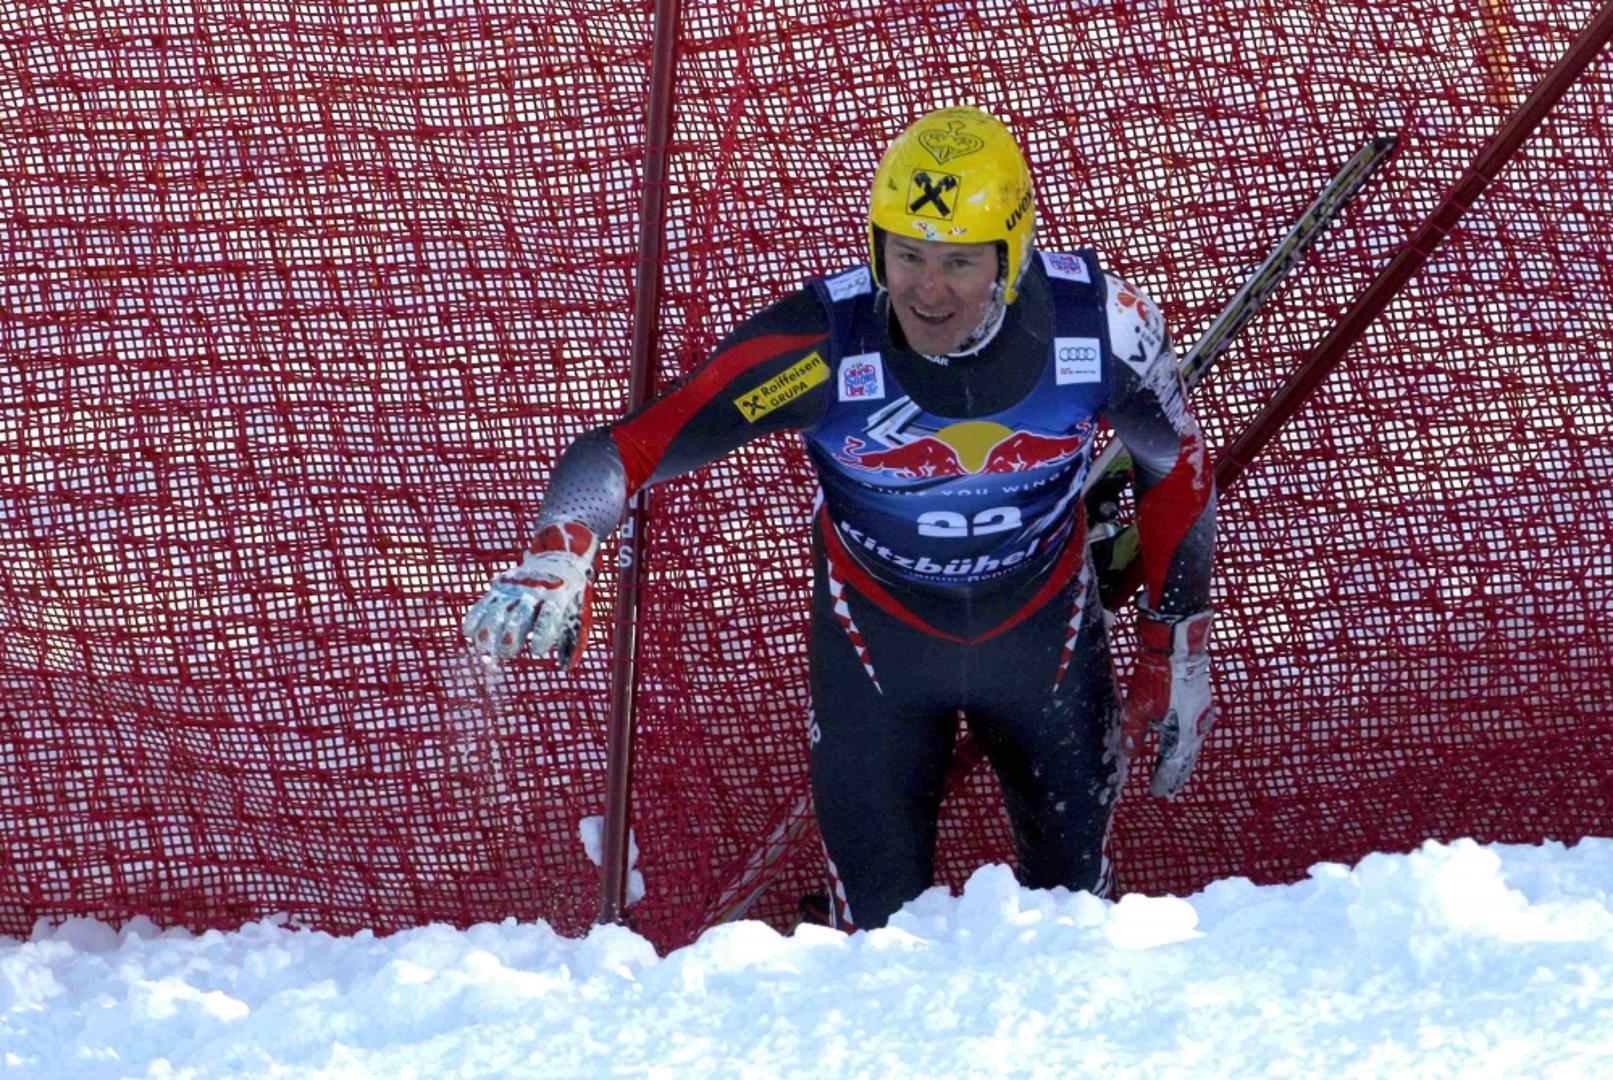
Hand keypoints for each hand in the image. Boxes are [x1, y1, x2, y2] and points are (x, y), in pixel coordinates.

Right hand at [462, 521, 598, 666]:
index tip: (537, 651)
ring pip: (499, 609)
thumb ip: (572, 640)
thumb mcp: (578, 614)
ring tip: (482, 647)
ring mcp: (515, 589)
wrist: (558, 560)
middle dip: (511, 633)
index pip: (549, 617)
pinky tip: (468, 632)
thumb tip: (565, 667)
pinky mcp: (501, 587)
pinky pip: (486, 601)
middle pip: (520, 614)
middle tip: (506, 652)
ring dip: (489, 628)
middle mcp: (534, 593)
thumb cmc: (569, 597)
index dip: (543, 634)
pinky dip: (476, 615)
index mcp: (557, 599)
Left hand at [1121, 608, 1214, 797]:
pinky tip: (1185, 743)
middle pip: (1186, 758)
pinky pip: (1196, 730)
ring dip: (1183, 759)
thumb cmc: (1157, 677)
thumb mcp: (1138, 707)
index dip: (1164, 780)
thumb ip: (1134, 733)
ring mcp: (1203, 715)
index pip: (1172, 766)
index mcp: (1182, 734)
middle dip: (1176, 774)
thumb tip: (1130, 755)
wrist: (1179, 647)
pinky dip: (1188, 742)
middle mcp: (1197, 728)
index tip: (1156, 793)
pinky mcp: (1203, 703)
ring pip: (1193, 745)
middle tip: (1168, 789)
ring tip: (1176, 771)